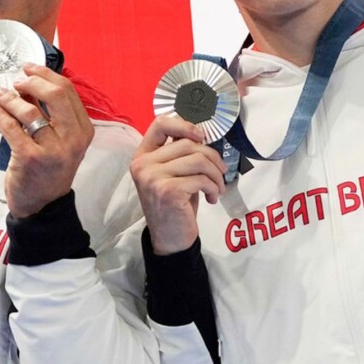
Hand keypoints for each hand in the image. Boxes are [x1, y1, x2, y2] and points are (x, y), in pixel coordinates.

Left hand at [0, 64, 93, 217]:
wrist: (43, 205)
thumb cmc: (51, 169)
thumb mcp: (62, 140)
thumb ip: (53, 114)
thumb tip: (30, 83)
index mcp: (84, 130)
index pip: (68, 91)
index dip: (46, 75)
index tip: (29, 69)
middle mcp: (73, 139)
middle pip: (55, 95)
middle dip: (32, 81)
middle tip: (17, 81)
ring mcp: (53, 150)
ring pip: (31, 111)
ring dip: (11, 98)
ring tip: (0, 94)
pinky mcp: (31, 159)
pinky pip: (12, 128)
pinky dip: (0, 113)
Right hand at [130, 115, 226, 254]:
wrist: (169, 239)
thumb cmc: (174, 204)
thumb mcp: (173, 174)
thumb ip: (179, 153)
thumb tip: (202, 134)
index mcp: (142, 155)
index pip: (160, 124)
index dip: (184, 124)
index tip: (201, 136)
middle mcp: (143, 164)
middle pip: (187, 143)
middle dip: (212, 157)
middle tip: (221, 172)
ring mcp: (153, 177)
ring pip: (198, 160)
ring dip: (216, 174)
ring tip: (218, 187)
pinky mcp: (167, 191)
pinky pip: (201, 179)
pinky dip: (214, 187)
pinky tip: (212, 197)